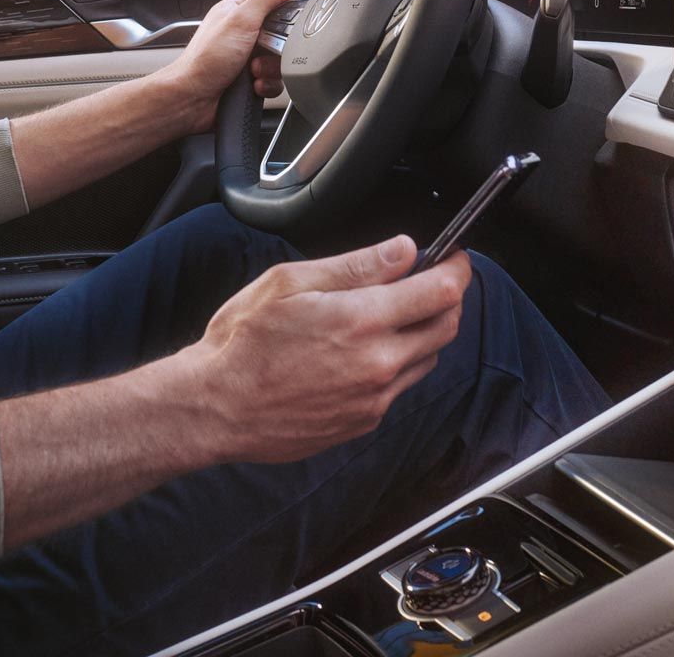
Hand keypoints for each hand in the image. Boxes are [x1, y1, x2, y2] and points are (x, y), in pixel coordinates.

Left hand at [164, 0, 307, 133]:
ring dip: (270, 69)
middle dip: (278, 47)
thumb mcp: (241, 19)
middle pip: (282, 33)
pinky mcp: (250, 80)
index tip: (289, 18)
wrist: (192, 100)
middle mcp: (242, 33)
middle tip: (263, 49)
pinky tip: (252, 85)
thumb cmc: (205, 60)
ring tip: (252, 71)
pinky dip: (266, 85)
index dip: (286, 6)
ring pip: (280, 59)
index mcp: (237, 11)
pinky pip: (274, 80)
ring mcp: (246, 58)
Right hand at [183, 238, 471, 465]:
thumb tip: (404, 250)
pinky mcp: (364, 422)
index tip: (455, 258)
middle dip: (446, 298)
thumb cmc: (243, 341)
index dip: (456, 269)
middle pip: (446, 327)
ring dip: (422, 332)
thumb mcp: (290, 281)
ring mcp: (374, 399)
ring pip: (427, 358)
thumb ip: (355, 266)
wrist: (217, 407)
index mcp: (362, 321)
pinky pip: (400, 387)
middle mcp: (379, 364)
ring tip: (386, 314)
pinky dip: (396, 362)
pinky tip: (361, 350)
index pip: (441, 292)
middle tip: (427, 281)